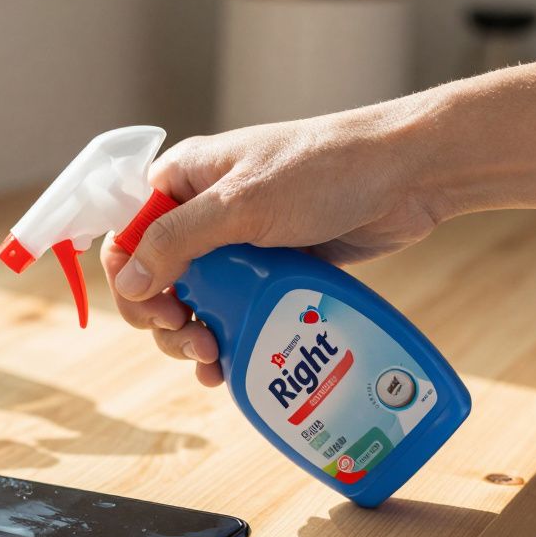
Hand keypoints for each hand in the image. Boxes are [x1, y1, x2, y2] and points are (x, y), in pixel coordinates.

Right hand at [100, 109, 439, 385]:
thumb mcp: (240, 204)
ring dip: (192, 335)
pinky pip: (233, 310)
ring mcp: (238, 243)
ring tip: (212, 355)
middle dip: (163, 316)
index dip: (128, 277)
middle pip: (156, 277)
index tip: (153, 307)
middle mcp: (203, 210)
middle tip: (189, 335)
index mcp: (183, 180)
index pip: (127, 232)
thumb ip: (177, 241)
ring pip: (193, 301)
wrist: (408, 176)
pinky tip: (228, 365)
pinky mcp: (271, 269)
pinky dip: (225, 338)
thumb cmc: (323, 170)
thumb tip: (129, 283)